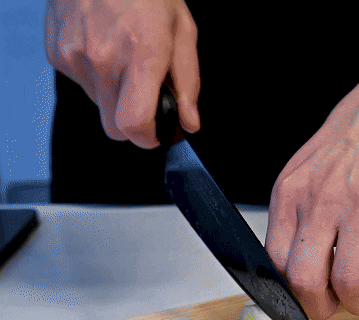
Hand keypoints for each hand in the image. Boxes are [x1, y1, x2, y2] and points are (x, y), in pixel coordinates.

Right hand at [44, 0, 199, 148]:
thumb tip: (188, 121)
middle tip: (148, 100)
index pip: (134, 124)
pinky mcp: (57, 54)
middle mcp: (104, 59)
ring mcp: (75, 56)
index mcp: (142, 54)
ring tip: (126, 60)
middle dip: (134, 123)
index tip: (158, 133)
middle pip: (114, 128)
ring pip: (98, 106)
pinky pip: (82, 84)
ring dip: (115, 95)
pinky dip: (97, 77)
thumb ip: (187, 83)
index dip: (148, 138)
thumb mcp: (183, 31)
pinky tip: (106, 50)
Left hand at [265, 43, 358, 319]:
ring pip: (349, 284)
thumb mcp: (311, 167)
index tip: (309, 301)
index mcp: (291, 194)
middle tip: (340, 304)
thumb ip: (300, 209)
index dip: (290, 295)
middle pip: (304, 282)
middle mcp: (320, 202)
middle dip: (323, 309)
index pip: (273, 265)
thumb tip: (297, 259)